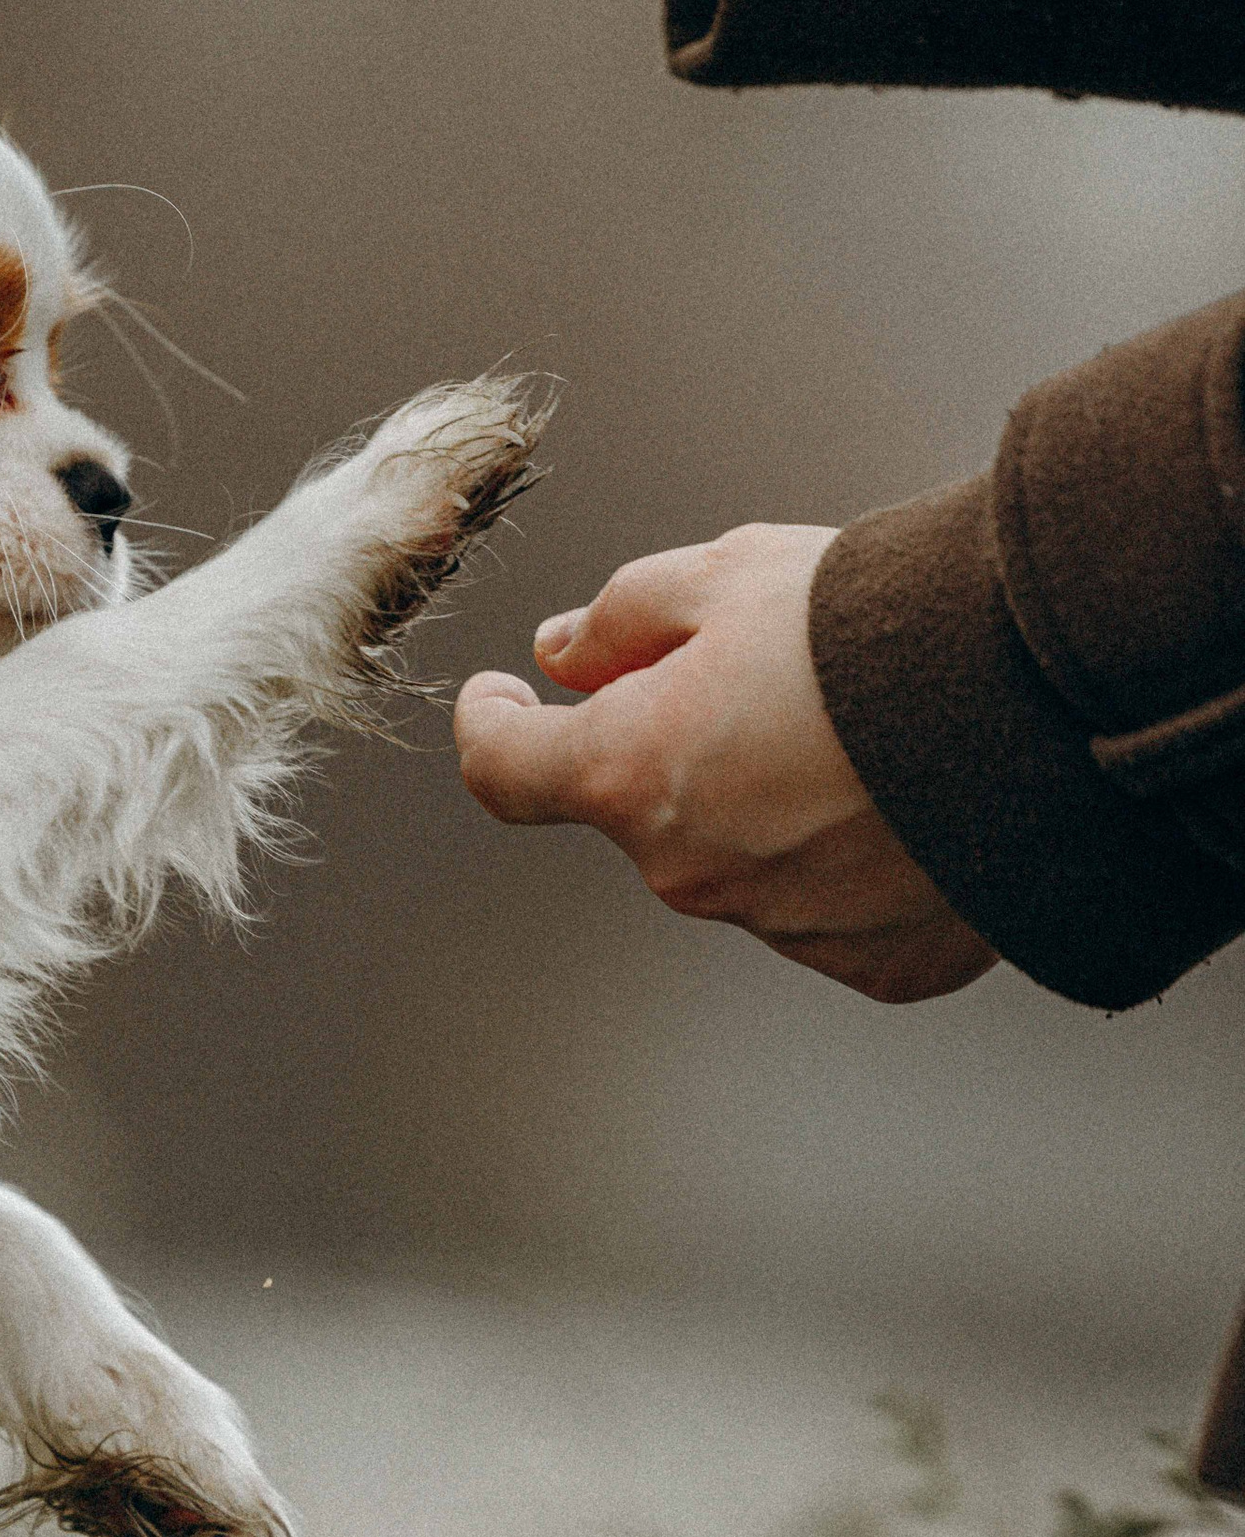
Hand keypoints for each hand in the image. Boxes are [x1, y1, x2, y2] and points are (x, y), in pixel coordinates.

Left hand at [453, 525, 995, 1003]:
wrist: (1043, 702)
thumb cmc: (884, 627)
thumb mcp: (729, 574)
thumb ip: (624, 617)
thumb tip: (562, 652)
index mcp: (632, 773)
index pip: (506, 770)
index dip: (492, 726)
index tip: (502, 700)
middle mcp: (690, 870)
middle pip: (643, 807)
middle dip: (673, 744)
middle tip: (763, 673)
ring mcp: (781, 927)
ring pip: (741, 860)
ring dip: (769, 803)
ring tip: (865, 731)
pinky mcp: (872, 962)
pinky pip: (836, 910)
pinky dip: (854, 860)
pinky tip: (911, 799)